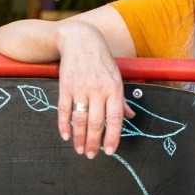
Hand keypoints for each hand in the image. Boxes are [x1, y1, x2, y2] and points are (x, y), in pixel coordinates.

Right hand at [55, 22, 135, 157]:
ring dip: (79, 138)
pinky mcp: (65, 87)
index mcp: (114, 88)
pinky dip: (64, 125)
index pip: (115, 118)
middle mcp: (97, 90)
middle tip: (91, 155)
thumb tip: (130, 117)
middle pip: (95, 123)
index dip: (113, 137)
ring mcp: (80, 88)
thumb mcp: (117, 76)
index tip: (110, 151)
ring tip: (79, 149)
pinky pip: (63, 110)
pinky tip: (66, 136)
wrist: (79, 39)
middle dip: (93, 143)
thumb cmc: (101, 59)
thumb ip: (122, 99)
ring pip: (79, 120)